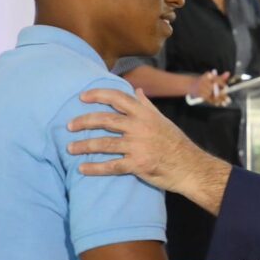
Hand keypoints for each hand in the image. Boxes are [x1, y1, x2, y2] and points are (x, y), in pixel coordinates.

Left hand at [67, 88, 227, 202]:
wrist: (190, 166)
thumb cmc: (175, 143)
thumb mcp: (162, 120)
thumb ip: (147, 105)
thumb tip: (137, 91)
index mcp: (144, 113)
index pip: (117, 97)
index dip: (98, 94)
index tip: (82, 97)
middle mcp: (139, 126)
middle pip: (105, 119)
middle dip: (84, 121)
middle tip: (69, 125)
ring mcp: (138, 146)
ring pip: (104, 143)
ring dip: (84, 146)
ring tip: (70, 148)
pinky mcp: (137, 164)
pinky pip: (111, 165)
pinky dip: (95, 168)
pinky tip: (82, 169)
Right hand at [188, 70, 230, 105]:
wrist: (190, 84)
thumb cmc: (203, 80)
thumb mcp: (211, 77)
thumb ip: (220, 77)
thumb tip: (228, 73)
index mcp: (208, 75)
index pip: (217, 80)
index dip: (222, 84)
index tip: (227, 89)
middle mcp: (205, 81)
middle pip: (216, 88)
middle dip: (223, 94)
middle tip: (228, 99)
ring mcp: (202, 88)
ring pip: (213, 95)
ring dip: (220, 100)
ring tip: (225, 103)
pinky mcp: (200, 94)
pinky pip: (209, 99)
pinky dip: (214, 102)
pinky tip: (218, 104)